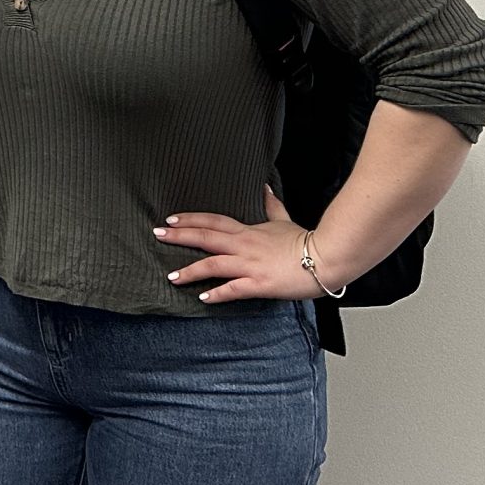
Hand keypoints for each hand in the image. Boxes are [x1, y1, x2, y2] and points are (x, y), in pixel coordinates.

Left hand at [155, 187, 316, 303]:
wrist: (327, 257)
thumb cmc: (306, 241)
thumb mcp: (284, 219)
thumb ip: (271, 205)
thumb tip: (265, 187)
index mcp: (248, 231)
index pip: (212, 221)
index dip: (190, 219)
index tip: (170, 219)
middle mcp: (244, 246)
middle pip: (205, 237)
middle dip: (179, 236)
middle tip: (157, 234)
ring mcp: (251, 265)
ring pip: (214, 264)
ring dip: (191, 270)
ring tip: (172, 276)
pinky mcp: (261, 284)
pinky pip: (234, 289)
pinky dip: (218, 293)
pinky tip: (203, 297)